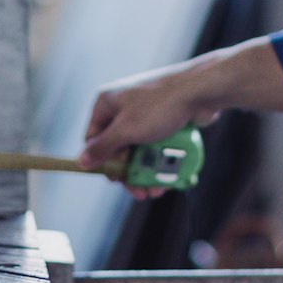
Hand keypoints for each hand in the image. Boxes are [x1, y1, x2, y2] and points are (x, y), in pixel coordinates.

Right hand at [77, 59, 222, 199]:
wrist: (201, 90)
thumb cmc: (160, 106)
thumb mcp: (127, 130)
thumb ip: (103, 147)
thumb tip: (81, 161)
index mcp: (107, 103)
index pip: (93, 138)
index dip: (102, 161)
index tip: (115, 180)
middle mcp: (123, 106)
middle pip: (118, 147)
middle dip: (129, 172)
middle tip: (139, 192)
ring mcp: (144, 112)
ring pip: (138, 149)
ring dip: (145, 171)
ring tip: (155, 189)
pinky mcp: (163, 118)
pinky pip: (155, 144)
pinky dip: (159, 160)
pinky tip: (166, 177)